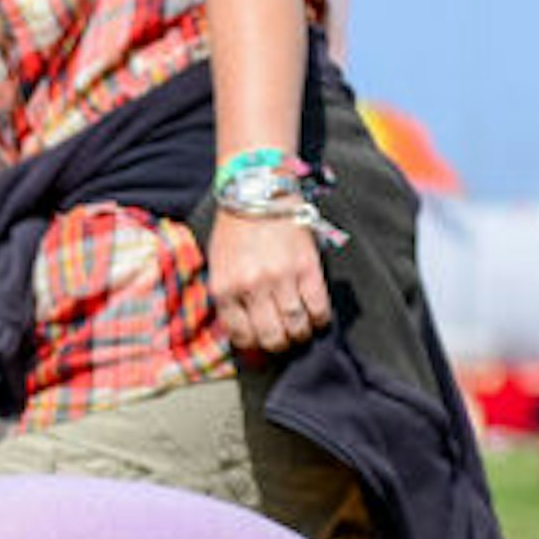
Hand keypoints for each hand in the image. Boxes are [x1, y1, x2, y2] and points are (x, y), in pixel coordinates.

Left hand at [205, 211, 331, 357]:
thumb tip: (246, 335)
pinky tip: (316, 315)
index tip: (262, 345)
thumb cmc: (235, 229)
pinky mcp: (307, 267)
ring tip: (301, 328)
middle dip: (279, 344)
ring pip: (297, 327)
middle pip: (272, 338)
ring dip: (301, 334)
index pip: (242, 337)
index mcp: (225, 288)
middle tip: (284, 337)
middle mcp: (251, 287)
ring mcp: (281, 278)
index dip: (255, 347)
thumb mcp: (219, 265)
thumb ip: (229, 299)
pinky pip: (319, 308)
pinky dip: (320, 319)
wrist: (258, 191)